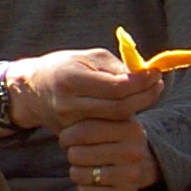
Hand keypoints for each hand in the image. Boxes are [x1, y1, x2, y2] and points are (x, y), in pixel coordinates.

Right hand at [8, 47, 166, 134]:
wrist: (32, 90)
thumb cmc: (63, 67)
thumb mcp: (87, 57)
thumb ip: (116, 66)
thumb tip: (145, 75)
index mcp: (71, 80)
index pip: (116, 87)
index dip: (141, 82)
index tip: (155, 73)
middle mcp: (69, 105)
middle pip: (120, 107)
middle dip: (145, 96)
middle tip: (157, 83)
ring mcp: (71, 123)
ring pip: (117, 120)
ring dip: (139, 106)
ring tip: (148, 91)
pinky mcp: (76, 133)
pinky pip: (108, 127)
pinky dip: (124, 116)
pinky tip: (132, 104)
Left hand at [59, 114, 158, 190]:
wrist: (137, 164)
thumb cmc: (109, 138)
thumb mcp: (104, 120)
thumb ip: (87, 114)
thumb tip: (61, 110)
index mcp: (130, 128)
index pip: (82, 132)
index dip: (66, 136)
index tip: (66, 138)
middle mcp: (134, 152)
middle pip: (76, 154)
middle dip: (70, 154)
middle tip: (76, 153)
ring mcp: (131, 175)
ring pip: (78, 174)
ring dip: (74, 171)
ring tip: (84, 167)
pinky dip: (82, 188)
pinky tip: (91, 182)